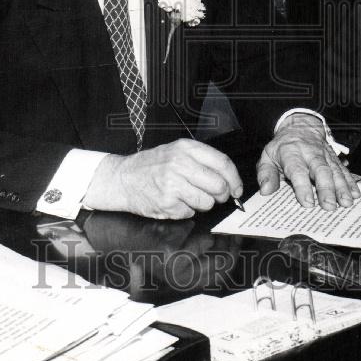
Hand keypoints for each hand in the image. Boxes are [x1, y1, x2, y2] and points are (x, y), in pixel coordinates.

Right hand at [83, 139, 242, 218]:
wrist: (123, 178)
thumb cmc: (152, 165)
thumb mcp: (176, 151)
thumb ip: (201, 160)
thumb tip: (229, 180)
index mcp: (186, 148)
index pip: (223, 163)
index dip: (235, 179)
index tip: (237, 188)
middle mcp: (180, 164)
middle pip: (218, 185)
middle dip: (221, 195)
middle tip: (216, 196)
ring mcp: (173, 184)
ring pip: (207, 202)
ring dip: (202, 204)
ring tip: (188, 196)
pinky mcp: (166, 203)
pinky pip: (190, 212)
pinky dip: (186, 211)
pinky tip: (174, 202)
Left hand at [256, 113, 360, 210]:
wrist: (300, 127)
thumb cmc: (283, 148)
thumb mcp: (267, 157)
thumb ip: (266, 174)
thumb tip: (266, 191)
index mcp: (291, 154)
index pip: (297, 170)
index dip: (303, 187)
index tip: (307, 202)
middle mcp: (310, 153)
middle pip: (320, 170)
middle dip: (326, 188)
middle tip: (330, 206)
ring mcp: (324, 155)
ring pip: (335, 170)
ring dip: (341, 187)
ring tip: (346, 202)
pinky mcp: (334, 158)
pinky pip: (344, 169)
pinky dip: (351, 181)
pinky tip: (355, 193)